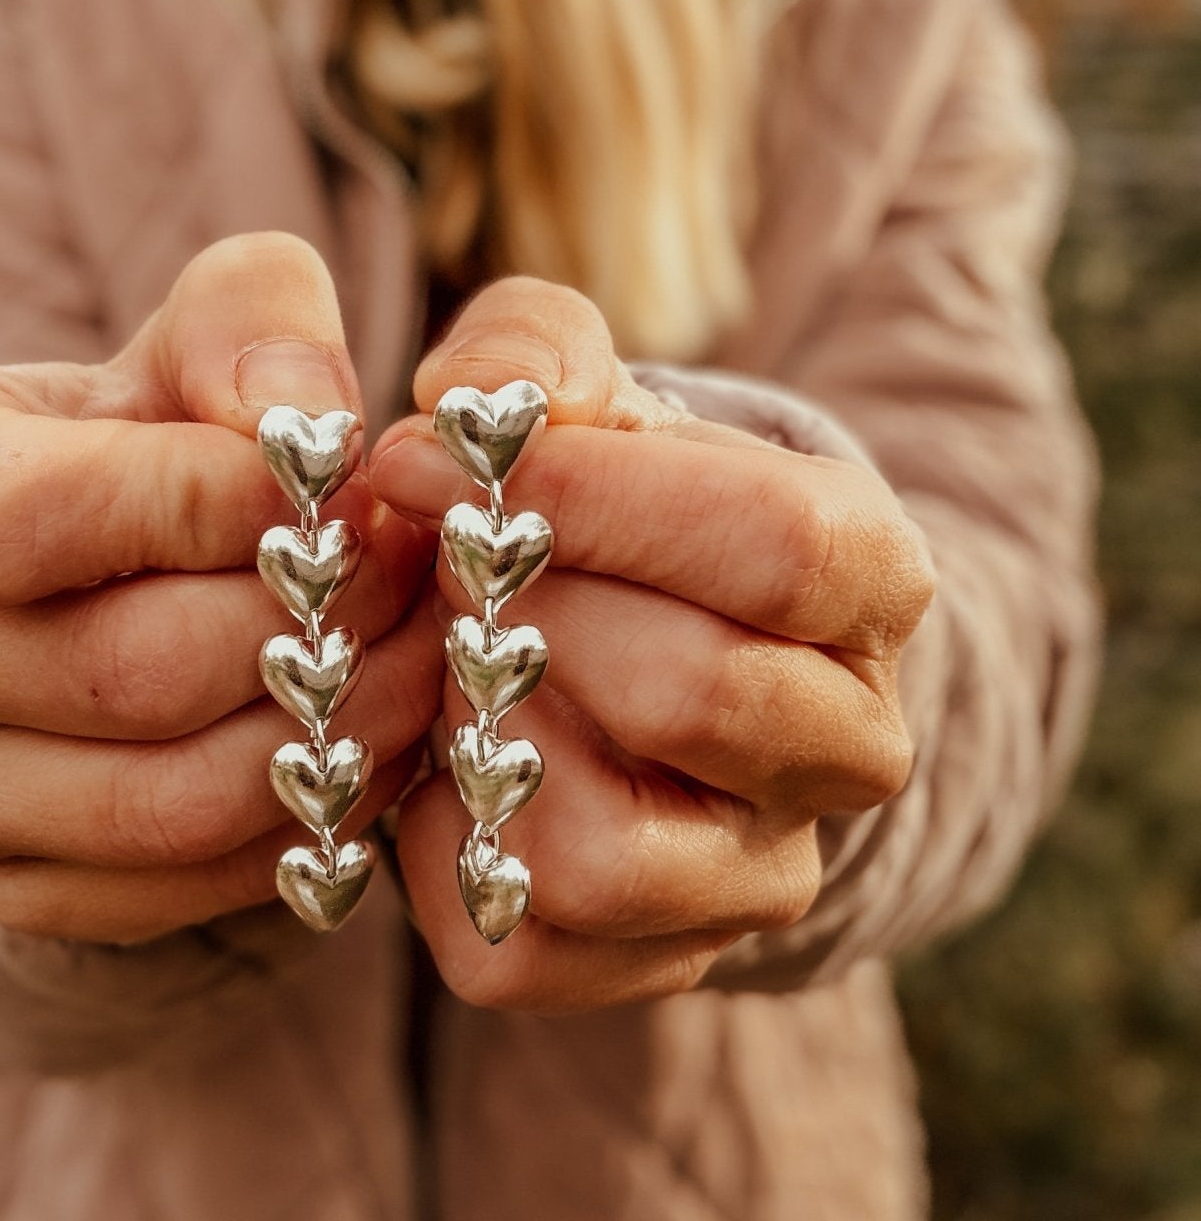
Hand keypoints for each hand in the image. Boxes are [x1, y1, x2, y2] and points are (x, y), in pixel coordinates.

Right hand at [0, 233, 440, 944]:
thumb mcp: (207, 332)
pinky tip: (361, 737)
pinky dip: (303, 819)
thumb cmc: (167, 436)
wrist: (124, 572)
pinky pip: (185, 885)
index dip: (199, 508)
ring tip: (409, 650)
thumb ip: (253, 315)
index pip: (18, 516)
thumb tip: (298, 418)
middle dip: (306, 622)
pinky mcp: (10, 881)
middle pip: (118, 672)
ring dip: (332, 729)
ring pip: (166, 800)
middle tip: (409, 572)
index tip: (334, 489)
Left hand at [369, 280, 932, 1011]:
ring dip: (489, 740)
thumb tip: (468, 399)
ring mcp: (763, 872)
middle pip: (694, 696)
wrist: (643, 626)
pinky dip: (446, 845)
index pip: (780, 544)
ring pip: (605, 854)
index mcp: (872, 580)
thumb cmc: (618, 495)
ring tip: (468, 665)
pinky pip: (521, 945)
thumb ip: (534, 350)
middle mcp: (850, 746)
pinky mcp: (661, 960)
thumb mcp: (592, 389)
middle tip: (453, 565)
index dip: (594, 497)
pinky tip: (455, 762)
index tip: (439, 461)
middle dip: (527, 615)